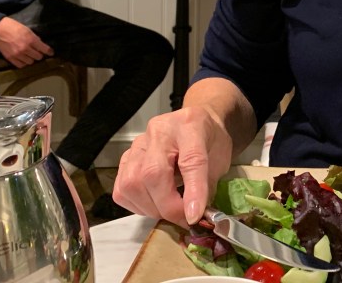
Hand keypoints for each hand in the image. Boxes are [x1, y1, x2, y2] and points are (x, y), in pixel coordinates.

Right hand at [0, 17, 54, 67]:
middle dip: (39, 54)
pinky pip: (20, 65)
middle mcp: (25, 49)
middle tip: (37, 52)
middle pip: (38, 57)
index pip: (44, 49)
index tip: (51, 53)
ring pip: (30, 62)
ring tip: (29, 55)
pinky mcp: (10, 58)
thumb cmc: (13, 26)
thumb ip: (35, 38)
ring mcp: (17, 54)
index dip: (49, 51)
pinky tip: (23, 59)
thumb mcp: (27, 30)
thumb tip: (41, 45)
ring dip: (31, 59)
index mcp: (31, 40)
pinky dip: (23, 63)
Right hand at [113, 105, 233, 227]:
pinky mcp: (125, 157)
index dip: (193, 192)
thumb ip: (208, 187)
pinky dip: (137, 205)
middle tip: (183, 219)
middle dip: (168, 206)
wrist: (194, 122)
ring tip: (168, 211)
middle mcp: (160, 131)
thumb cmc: (208, 140)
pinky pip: (121, 189)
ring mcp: (138, 144)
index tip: (194, 217)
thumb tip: (195, 217)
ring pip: (132, 183)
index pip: (191, 160)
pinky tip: (153, 204)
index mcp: (190, 126)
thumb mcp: (220, 159)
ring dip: (151, 208)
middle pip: (153, 173)